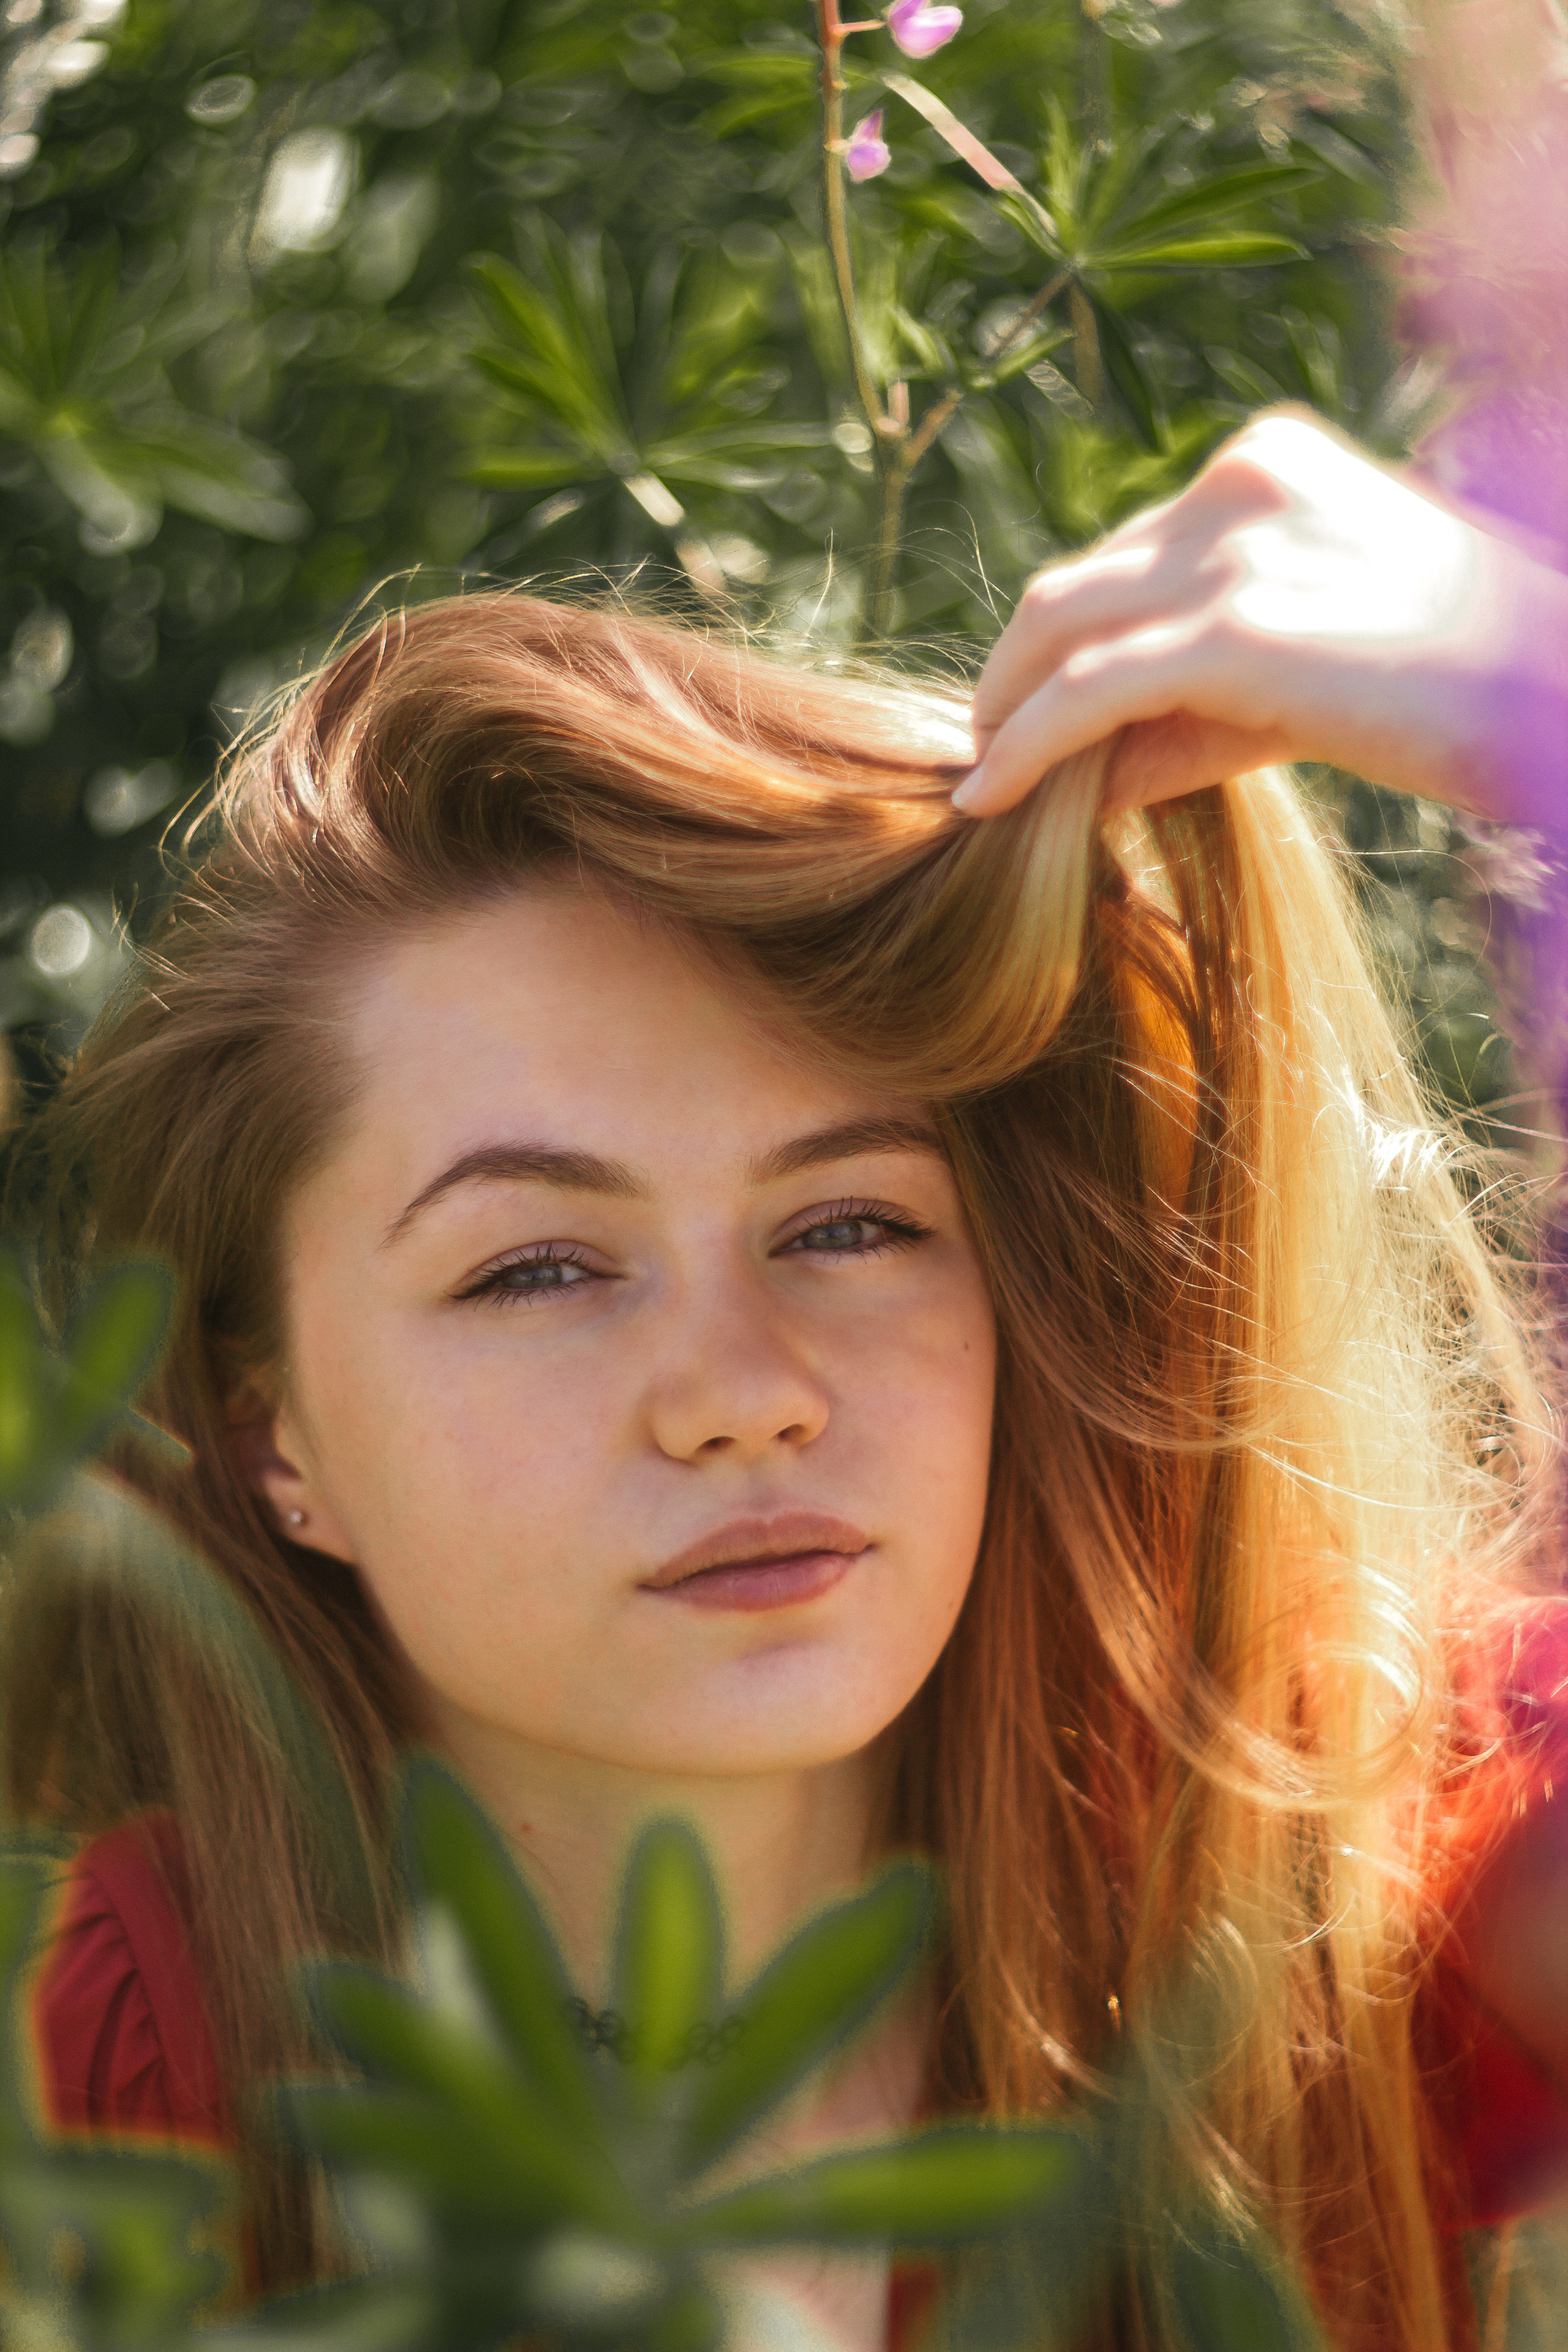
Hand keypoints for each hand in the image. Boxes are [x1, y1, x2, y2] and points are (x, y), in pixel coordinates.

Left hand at [960, 409, 1567, 835]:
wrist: (1562, 687)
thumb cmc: (1466, 687)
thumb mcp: (1313, 668)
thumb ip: (1199, 706)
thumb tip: (1088, 776)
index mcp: (1266, 465)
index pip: (1128, 559)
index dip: (1068, 646)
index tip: (1026, 713)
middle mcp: (1238, 483)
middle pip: (1077, 584)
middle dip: (1015, 675)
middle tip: (987, 747)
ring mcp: (1235, 550)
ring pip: (1059, 627)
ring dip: (1003, 711)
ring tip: (979, 778)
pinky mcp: (1235, 630)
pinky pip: (1086, 690)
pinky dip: (1024, 744)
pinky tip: (990, 795)